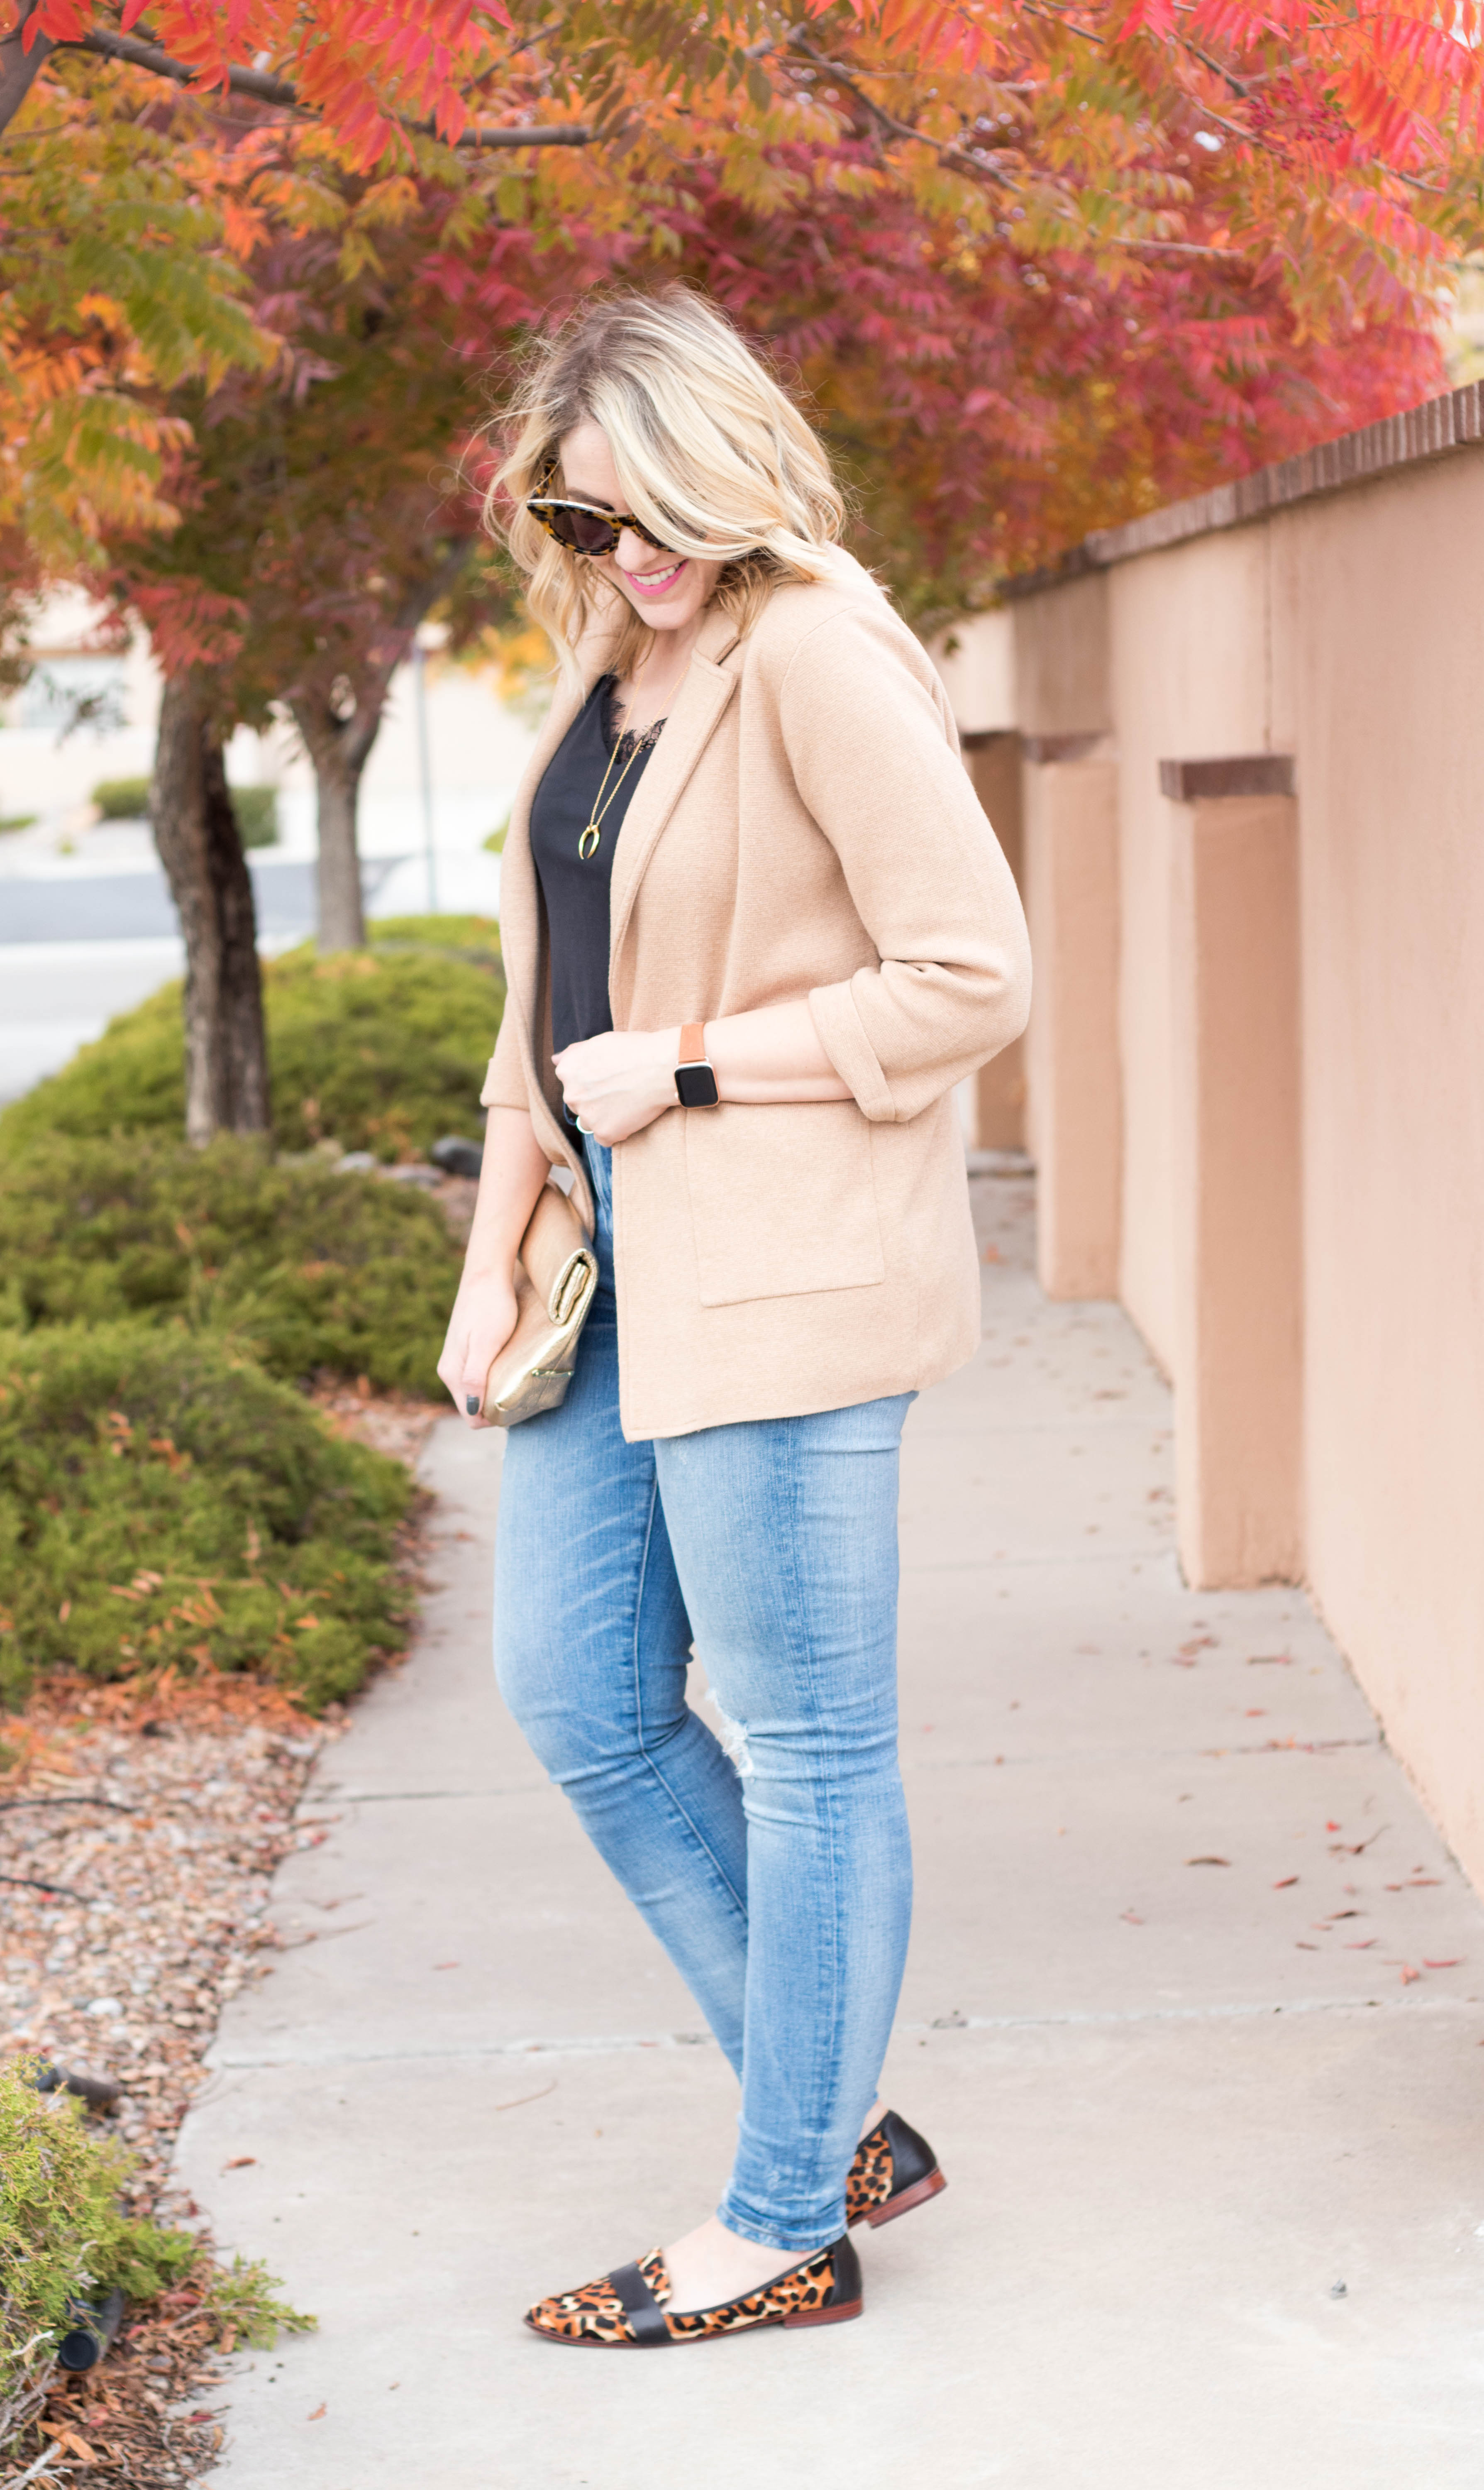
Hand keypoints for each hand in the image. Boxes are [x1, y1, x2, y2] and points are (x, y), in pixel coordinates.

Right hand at [437, 1267, 519, 1428]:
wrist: (487, 1274)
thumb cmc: (491, 1307)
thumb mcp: (486, 1343)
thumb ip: (476, 1376)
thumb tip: (472, 1409)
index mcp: (452, 1373)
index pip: (471, 1416)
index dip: (494, 1418)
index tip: (517, 1406)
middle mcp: (450, 1370)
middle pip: (473, 1406)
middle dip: (496, 1407)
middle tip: (523, 1394)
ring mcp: (456, 1360)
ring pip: (476, 1391)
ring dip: (495, 1392)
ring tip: (518, 1379)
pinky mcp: (465, 1350)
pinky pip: (478, 1376)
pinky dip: (494, 1378)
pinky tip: (509, 1367)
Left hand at [554, 1026, 678, 1143]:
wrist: (662, 1068)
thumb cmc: (635, 1050)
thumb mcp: (599, 1042)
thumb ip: (574, 1053)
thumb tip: (555, 1060)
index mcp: (567, 1071)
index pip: (572, 1083)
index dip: (593, 1082)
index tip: (610, 1078)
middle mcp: (571, 1094)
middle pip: (580, 1104)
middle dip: (596, 1100)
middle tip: (621, 1090)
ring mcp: (587, 1116)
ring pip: (591, 1122)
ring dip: (605, 1117)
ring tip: (628, 1103)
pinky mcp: (604, 1133)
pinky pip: (606, 1138)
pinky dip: (618, 1131)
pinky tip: (631, 1116)